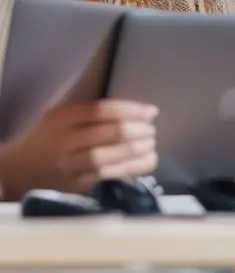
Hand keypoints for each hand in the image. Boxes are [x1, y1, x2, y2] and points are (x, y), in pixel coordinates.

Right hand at [0, 99, 158, 197]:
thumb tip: (139, 110)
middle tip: (151, 129)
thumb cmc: (51, 136)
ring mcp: (69, 166)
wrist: (21, 169)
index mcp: (61, 118)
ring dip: (137, 149)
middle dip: (138, 130)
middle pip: (108, 133)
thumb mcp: (63, 115)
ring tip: (151, 143)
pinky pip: (108, 176)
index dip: (131, 110)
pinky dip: (133, 168)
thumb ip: (93, 112)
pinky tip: (148, 160)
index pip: (101, 110)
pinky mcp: (76, 185)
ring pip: (108, 157)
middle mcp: (64, 141)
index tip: (151, 111)